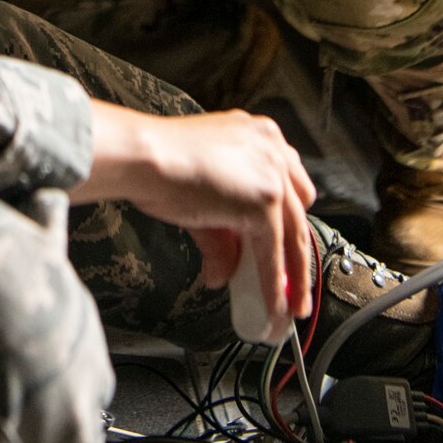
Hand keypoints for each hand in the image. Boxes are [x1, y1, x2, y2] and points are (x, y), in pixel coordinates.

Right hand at [73, 102, 316, 330]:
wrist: (144, 156)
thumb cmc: (159, 161)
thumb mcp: (200, 195)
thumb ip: (221, 236)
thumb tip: (221, 273)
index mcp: (261, 136)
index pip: (290, 186)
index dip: (290, 222)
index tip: (288, 246)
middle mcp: (273, 150)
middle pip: (299, 214)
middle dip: (298, 255)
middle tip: (296, 284)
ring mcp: (273, 176)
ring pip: (294, 237)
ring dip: (296, 278)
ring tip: (291, 306)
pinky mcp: (265, 204)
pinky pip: (274, 255)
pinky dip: (274, 285)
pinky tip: (274, 305)